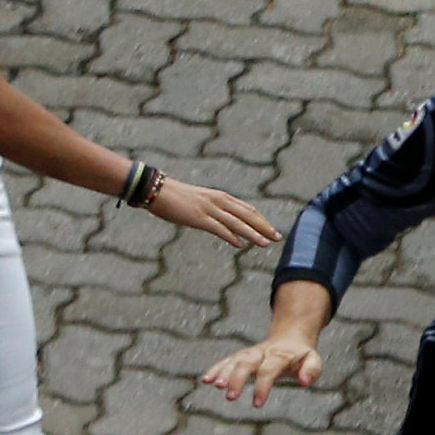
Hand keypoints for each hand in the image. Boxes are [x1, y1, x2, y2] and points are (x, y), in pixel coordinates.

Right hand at [146, 177, 279, 248]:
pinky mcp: (198, 218)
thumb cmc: (176, 197)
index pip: (247, 209)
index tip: (272, 229)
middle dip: (264, 227)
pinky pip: (219, 228)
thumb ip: (213, 211)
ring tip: (266, 243)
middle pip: (247, 215)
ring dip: (253, 234)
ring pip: (237, 223)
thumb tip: (224, 224)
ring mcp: (209, 209)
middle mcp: (218, 201)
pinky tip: (241, 245)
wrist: (156, 190)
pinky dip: (231, 237)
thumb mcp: (199, 202)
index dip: (261, 220)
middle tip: (278, 237)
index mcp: (220, 197)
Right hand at [202, 331, 322, 403]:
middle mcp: (261, 352)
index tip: (256, 404)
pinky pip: (226, 361)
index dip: (263, 386)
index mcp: (280, 355)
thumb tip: (305, 382)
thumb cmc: (302, 355)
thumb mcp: (313, 360)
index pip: (269, 370)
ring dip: (223, 372)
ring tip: (213, 384)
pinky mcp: (241, 356)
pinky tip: (205, 380)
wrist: (290, 337)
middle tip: (230, 397)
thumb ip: (312, 370)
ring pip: (234, 360)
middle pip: (247, 363)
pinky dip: (216, 369)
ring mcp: (250, 353)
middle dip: (237, 378)